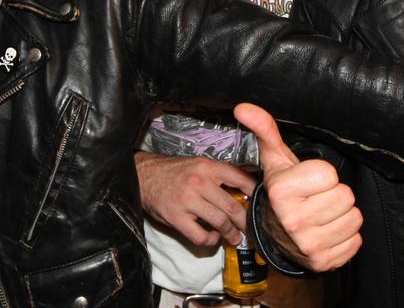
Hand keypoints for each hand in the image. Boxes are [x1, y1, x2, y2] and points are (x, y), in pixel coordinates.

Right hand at [135, 151, 256, 245]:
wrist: (144, 176)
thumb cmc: (173, 171)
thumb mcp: (198, 164)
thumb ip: (218, 175)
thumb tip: (244, 188)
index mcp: (207, 167)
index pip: (240, 179)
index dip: (254, 193)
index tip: (259, 203)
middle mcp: (199, 182)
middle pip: (232, 207)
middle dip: (244, 221)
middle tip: (249, 228)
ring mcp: (188, 201)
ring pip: (220, 222)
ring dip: (231, 234)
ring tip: (234, 238)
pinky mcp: (176, 218)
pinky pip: (200, 236)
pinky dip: (210, 240)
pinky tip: (211, 237)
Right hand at [235, 102, 361, 271]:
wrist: (274, 235)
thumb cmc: (282, 191)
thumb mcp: (275, 160)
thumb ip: (264, 129)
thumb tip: (244, 107)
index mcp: (282, 192)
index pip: (330, 174)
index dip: (322, 175)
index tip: (307, 181)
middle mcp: (293, 221)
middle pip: (346, 196)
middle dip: (334, 194)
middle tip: (316, 198)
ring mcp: (308, 245)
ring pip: (354, 218)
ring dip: (342, 215)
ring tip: (321, 213)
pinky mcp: (324, 262)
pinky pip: (356, 240)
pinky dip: (345, 236)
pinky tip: (326, 231)